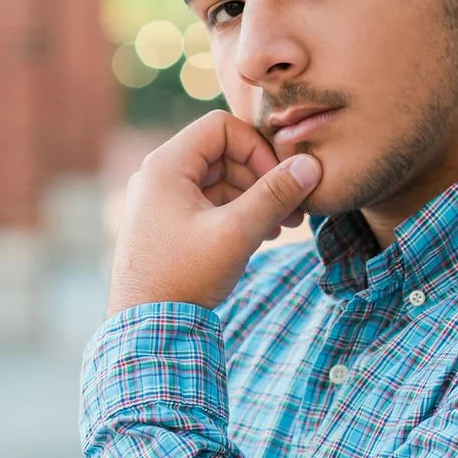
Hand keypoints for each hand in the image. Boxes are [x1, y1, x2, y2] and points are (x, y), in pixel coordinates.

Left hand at [107, 110, 321, 314]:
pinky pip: (209, 204)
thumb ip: (275, 195)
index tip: (280, 182)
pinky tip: (259, 236)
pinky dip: (236, 213)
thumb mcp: (237, 232)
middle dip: (261, 177)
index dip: (257, 149)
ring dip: (253, 198)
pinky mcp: (167, 225)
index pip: (221, 127)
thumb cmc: (184, 278)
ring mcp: (161, 201)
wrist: (147, 330)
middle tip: (291, 210)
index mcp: (166, 166)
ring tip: (280, 227)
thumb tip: (310, 165)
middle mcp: (158, 176)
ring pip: (219, 180)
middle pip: (222, 153)